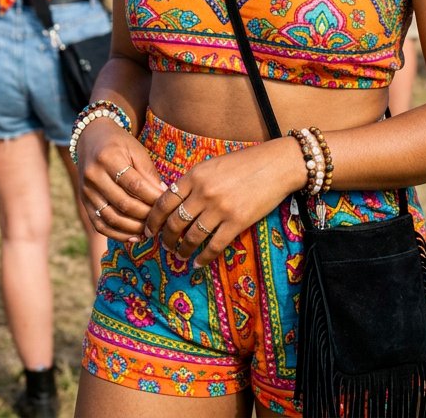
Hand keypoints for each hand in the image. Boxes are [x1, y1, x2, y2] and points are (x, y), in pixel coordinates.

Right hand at [78, 119, 164, 240]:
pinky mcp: (84, 202)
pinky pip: (99, 224)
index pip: (134, 185)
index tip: (167, 204)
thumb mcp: (136, 150)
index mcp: (108, 158)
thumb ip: (148, 173)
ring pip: (111, 218)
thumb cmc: (119, 143)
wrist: (91, 138)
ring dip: (132, 228)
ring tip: (149, 231)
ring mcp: (86, 191)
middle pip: (123, 203)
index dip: (152, 198)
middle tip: (160, 221)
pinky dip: (117, 234)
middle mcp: (93, 176)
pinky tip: (133, 237)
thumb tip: (163, 196)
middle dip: (145, 215)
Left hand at [144, 138, 302, 267]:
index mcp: (195, 175)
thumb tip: (175, 201)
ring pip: (192, 237)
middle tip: (165, 246)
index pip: (164, 201)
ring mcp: (220, 209)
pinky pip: (214, 246)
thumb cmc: (244, 162)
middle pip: (175, 222)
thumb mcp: (213, 165)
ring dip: (182, 250)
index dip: (153, 219)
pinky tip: (197, 263)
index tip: (149, 229)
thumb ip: (194, 181)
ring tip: (180, 255)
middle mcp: (203, 193)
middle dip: (166, 238)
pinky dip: (203, 258)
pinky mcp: (236, 222)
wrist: (276, 164)